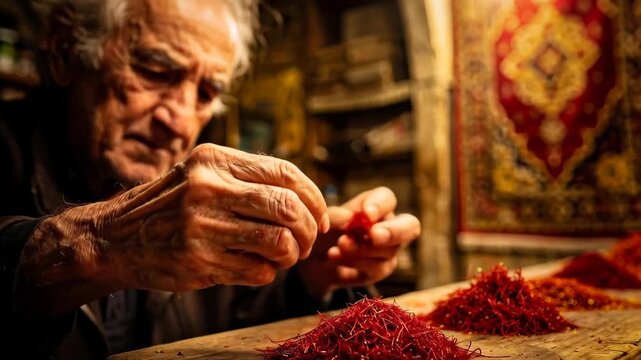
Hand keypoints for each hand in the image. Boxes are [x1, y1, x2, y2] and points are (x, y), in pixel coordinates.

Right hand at [23, 144, 328, 300]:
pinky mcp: (198, 261)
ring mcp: (202, 225)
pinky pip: (258, 270)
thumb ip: (250, 180)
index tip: (321, 216)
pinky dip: (267, 272)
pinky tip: (255, 266)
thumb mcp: (203, 175)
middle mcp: (209, 188)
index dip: (315, 198)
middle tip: (306, 242)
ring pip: (279, 241)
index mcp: (215, 160)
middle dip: (309, 230)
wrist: (115, 237)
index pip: (286, 173)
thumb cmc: (170, 206)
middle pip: (288, 208)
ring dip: (291, 254)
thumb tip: (308, 200)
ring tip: (284, 256)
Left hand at [297, 187, 419, 299]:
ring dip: (363, 249)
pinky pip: (376, 269)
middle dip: (394, 231)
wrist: (314, 260)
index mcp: (376, 205)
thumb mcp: (323, 221)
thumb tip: (350, 217)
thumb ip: (336, 216)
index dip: (380, 205)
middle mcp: (389, 225)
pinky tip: (334, 256)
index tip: (366, 214)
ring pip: (390, 251)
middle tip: (374, 235)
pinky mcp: (380, 270)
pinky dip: (355, 262)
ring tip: (340, 245)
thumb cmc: (323, 231)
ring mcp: (388, 250)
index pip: (387, 199)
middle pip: (410, 226)